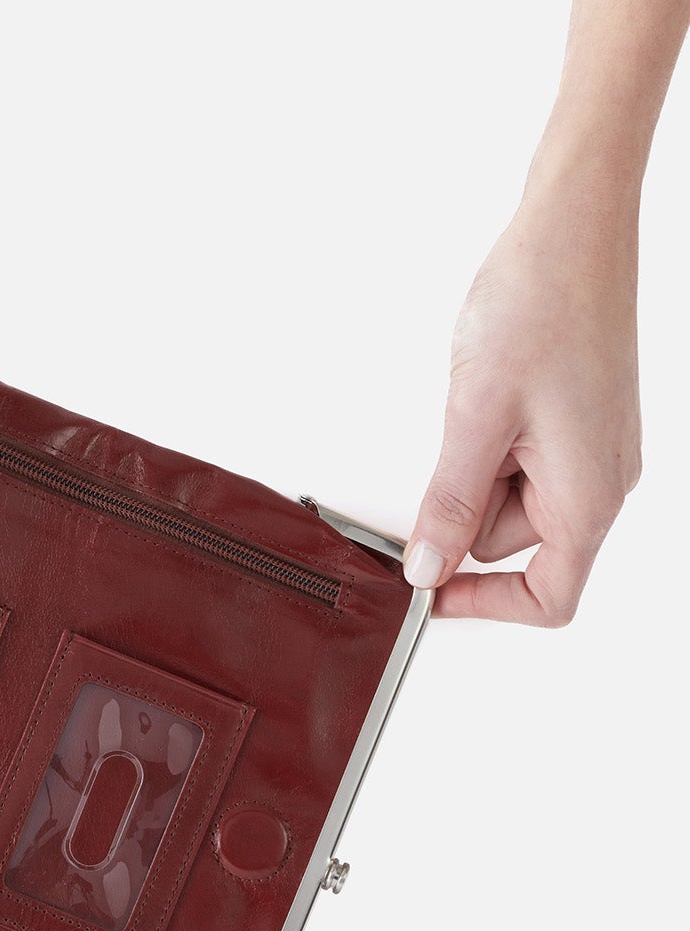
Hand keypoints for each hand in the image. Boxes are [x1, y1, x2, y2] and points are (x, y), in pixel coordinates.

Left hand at [405, 184, 641, 623]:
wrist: (574, 227)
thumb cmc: (542, 303)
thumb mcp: (476, 417)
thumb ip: (450, 504)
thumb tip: (427, 570)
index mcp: (589, 494)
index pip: (549, 596)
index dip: (484, 606)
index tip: (429, 593)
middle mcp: (600, 480)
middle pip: (514, 547)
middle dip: (462, 513)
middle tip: (441, 451)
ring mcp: (589, 452)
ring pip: (507, 503)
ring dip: (470, 473)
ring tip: (469, 406)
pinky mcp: (573, 426)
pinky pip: (517, 464)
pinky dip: (485, 448)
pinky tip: (480, 399)